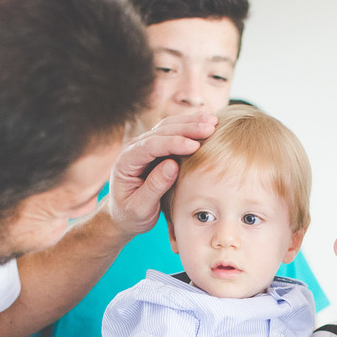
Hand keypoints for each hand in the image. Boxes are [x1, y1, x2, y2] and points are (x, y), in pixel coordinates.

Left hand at [106, 112, 217, 236]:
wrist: (123, 215)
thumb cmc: (130, 215)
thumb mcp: (140, 208)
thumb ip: (154, 187)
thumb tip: (173, 165)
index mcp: (126, 162)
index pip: (150, 146)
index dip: (173, 144)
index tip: (195, 146)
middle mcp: (134, 148)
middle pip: (162, 131)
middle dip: (187, 128)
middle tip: (211, 128)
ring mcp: (145, 145)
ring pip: (168, 126)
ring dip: (191, 122)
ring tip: (213, 121)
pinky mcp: (156, 148)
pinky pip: (173, 131)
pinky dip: (189, 126)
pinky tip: (205, 122)